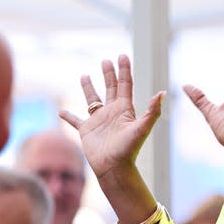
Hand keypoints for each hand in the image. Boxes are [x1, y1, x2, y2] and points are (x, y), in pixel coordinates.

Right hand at [60, 55, 164, 181]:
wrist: (114, 168)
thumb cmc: (128, 150)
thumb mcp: (142, 128)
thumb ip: (152, 111)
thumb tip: (162, 93)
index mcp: (124, 109)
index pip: (125, 85)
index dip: (124, 70)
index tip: (122, 56)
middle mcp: (111, 112)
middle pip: (110, 88)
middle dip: (109, 74)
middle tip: (105, 60)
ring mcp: (98, 121)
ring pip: (92, 100)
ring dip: (88, 88)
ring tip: (85, 75)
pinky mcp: (86, 131)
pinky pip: (75, 121)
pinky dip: (68, 116)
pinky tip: (61, 112)